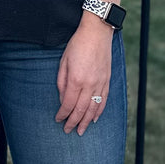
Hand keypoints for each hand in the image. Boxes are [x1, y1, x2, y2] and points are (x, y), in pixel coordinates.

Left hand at [55, 16, 111, 134]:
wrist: (97, 32)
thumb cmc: (77, 44)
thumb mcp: (63, 61)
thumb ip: (62, 82)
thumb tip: (62, 99)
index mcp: (76, 79)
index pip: (68, 104)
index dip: (62, 114)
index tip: (58, 120)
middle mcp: (89, 84)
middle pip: (80, 110)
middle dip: (73, 122)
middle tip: (68, 131)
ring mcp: (100, 83)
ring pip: (93, 109)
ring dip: (86, 122)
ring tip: (81, 131)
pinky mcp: (107, 81)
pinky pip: (103, 100)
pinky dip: (98, 112)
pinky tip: (94, 119)